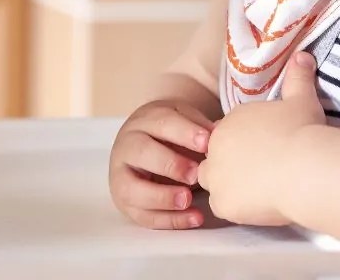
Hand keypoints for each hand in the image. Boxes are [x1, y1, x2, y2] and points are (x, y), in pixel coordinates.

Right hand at [109, 100, 213, 229]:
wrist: (141, 145)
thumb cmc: (169, 134)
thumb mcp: (182, 120)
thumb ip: (198, 127)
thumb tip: (218, 136)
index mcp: (143, 122)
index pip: (161, 123)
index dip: (184, 133)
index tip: (207, 143)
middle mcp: (127, 147)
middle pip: (142, 153)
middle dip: (171, 164)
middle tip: (196, 174)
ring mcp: (121, 177)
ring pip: (133, 189)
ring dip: (163, 197)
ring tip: (188, 199)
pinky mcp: (126, 203)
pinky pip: (144, 216)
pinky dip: (170, 220)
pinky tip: (194, 217)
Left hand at [199, 52, 326, 226]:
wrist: (305, 167)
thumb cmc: (302, 130)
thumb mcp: (302, 99)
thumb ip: (298, 77)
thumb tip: (303, 55)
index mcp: (230, 122)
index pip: (226, 134)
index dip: (242, 143)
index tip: (261, 150)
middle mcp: (216, 147)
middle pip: (215, 158)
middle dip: (230, 164)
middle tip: (259, 172)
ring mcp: (216, 176)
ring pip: (214, 183)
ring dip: (229, 186)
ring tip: (257, 190)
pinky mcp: (222, 203)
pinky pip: (222, 207)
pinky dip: (236, 207)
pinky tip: (257, 204)